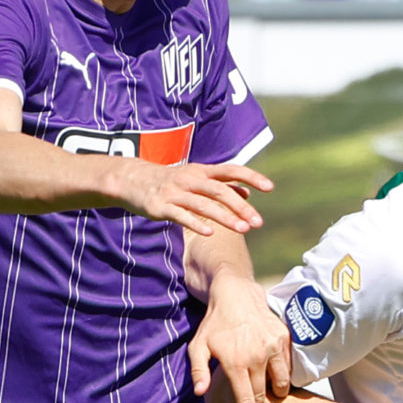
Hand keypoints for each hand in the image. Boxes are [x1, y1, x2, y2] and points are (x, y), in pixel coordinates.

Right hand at [118, 158, 272, 236]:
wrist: (132, 180)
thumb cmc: (170, 181)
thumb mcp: (196, 178)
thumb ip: (221, 185)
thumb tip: (247, 193)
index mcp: (202, 171)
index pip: (231, 170)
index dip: (251, 177)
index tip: (270, 187)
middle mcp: (190, 179)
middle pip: (220, 191)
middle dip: (241, 207)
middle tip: (258, 222)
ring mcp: (176, 192)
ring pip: (204, 204)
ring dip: (225, 217)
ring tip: (243, 229)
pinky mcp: (162, 206)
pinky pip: (181, 215)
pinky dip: (196, 224)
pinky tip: (210, 233)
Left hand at [188, 274, 291, 402]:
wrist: (236, 294)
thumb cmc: (214, 323)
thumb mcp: (198, 346)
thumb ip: (199, 371)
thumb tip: (200, 393)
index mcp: (235, 362)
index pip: (246, 402)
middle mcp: (257, 356)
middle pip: (264, 397)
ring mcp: (274, 347)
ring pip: (281, 384)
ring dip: (275, 393)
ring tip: (265, 391)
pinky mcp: (284, 339)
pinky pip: (288, 366)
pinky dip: (282, 374)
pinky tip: (271, 372)